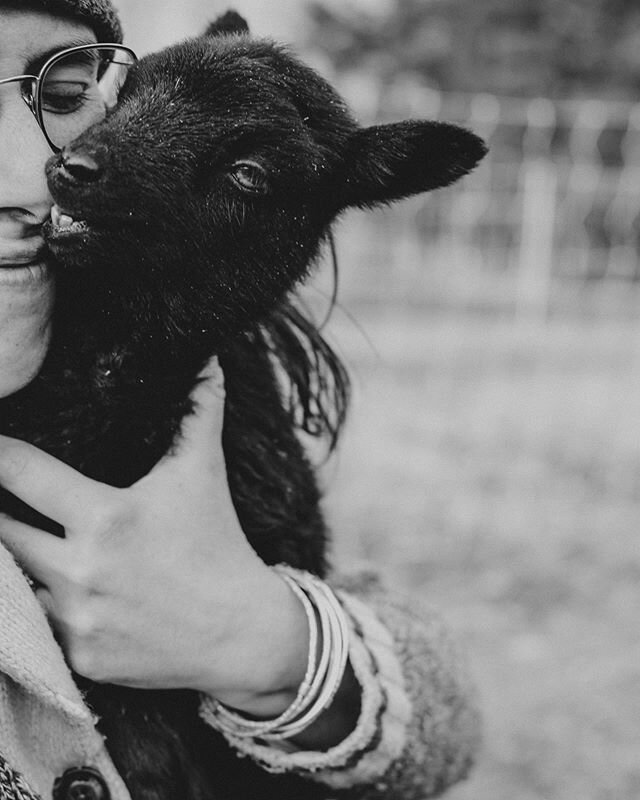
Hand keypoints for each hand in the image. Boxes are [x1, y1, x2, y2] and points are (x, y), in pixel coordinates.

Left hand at [0, 357, 308, 714]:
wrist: (241, 631)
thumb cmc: (219, 542)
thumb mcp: (205, 472)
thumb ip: (199, 409)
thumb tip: (207, 357)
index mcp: (106, 517)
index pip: (19, 472)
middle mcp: (81, 569)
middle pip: (0, 529)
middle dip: (0, 509)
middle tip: (12, 497)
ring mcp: (76, 618)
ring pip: (14, 578)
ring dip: (20, 557)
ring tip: (37, 538)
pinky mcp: (79, 656)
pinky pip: (40, 622)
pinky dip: (44, 604)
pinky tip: (69, 587)